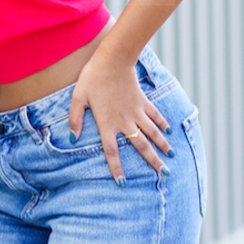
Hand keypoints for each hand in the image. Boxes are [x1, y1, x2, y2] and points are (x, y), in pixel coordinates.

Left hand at [69, 50, 170, 183]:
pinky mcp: (142, 101)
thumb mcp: (78, 98)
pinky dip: (162, 123)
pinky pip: (155, 115)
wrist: (112, 60)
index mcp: (107, 124)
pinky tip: (169, 131)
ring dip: (162, 145)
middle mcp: (124, 121)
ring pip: (152, 133)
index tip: (123, 183)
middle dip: (153, 161)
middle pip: (141, 146)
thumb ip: (75, 119)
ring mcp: (136, 111)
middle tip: (164, 173)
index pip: (112, 151)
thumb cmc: (92, 78)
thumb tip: (73, 138)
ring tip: (171, 156)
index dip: (117, 168)